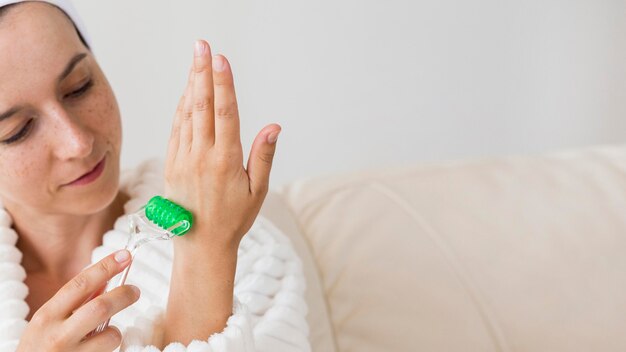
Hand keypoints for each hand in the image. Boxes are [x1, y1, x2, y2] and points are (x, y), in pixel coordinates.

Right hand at [16, 250, 139, 351]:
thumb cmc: (40, 346)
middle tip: (135, 291)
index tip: (124, 256)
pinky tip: (98, 348)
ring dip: (115, 330)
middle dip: (123, 295)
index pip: (80, 284)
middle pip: (101, 307)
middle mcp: (58, 334)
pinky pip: (109, 351)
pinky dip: (109, 346)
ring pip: (110, 334)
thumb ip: (74, 302)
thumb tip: (105, 282)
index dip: (105, 268)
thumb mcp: (48, 321)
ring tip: (107, 333)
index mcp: (47, 315)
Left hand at [164, 39, 280, 250]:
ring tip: (195, 61)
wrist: (201, 246)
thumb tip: (273, 126)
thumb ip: (263, 156)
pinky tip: (185, 92)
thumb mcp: (258, 191)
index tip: (220, 59)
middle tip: (202, 46)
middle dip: (202, 73)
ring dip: (190, 85)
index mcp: (225, 161)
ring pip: (186, 114)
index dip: (222, 84)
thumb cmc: (234, 220)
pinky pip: (176, 128)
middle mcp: (201, 156)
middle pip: (201, 106)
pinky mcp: (172, 164)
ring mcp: (183, 159)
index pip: (224, 114)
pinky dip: (180, 107)